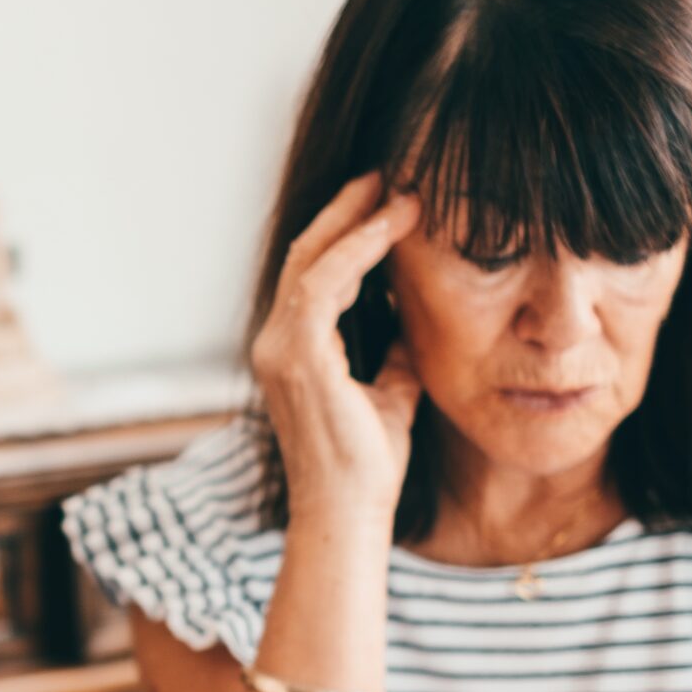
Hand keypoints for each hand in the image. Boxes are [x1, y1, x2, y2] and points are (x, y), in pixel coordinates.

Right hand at [249, 172, 424, 520]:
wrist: (350, 514)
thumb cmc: (368, 466)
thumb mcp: (390, 392)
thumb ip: (395, 353)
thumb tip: (416, 322)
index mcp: (292, 352)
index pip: (312, 275)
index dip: (347, 234)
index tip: (388, 203)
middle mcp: (275, 344)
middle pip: (306, 256)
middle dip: (348, 211)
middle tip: (390, 177)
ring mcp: (280, 350)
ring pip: (312, 261)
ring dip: (358, 221)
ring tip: (400, 192)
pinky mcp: (298, 357)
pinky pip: (325, 284)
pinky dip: (359, 249)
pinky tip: (394, 228)